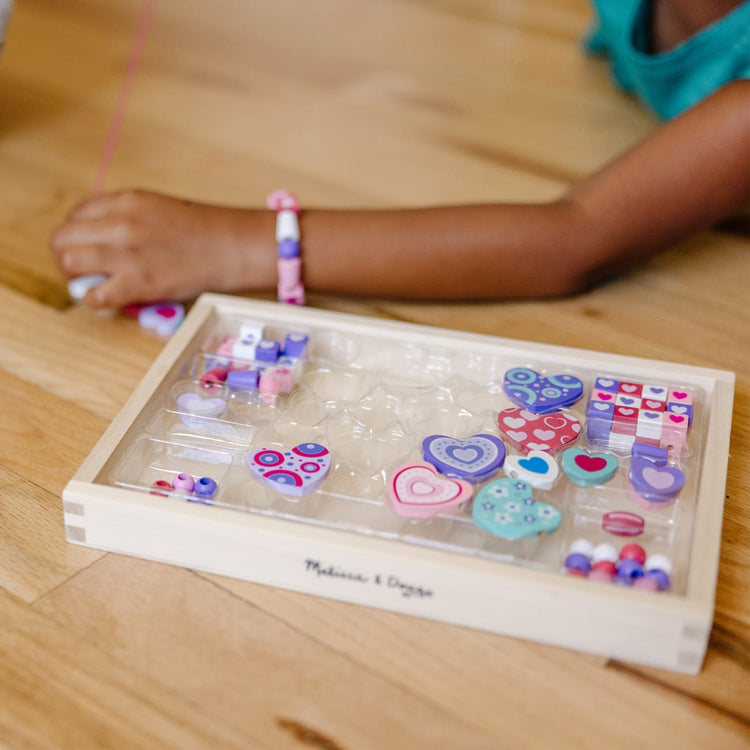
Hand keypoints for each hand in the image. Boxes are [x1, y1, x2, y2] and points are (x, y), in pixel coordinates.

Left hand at [51, 189, 275, 307]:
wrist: (231, 247)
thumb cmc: (205, 231)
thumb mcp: (159, 208)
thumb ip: (128, 217)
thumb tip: (104, 239)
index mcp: (126, 201)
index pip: (76, 214)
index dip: (76, 233)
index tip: (86, 246)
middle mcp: (119, 223)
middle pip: (62, 238)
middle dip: (66, 255)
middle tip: (81, 269)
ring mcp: (126, 254)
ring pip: (69, 262)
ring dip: (75, 276)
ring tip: (91, 284)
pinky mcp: (137, 283)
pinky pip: (94, 295)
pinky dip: (95, 300)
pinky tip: (109, 299)